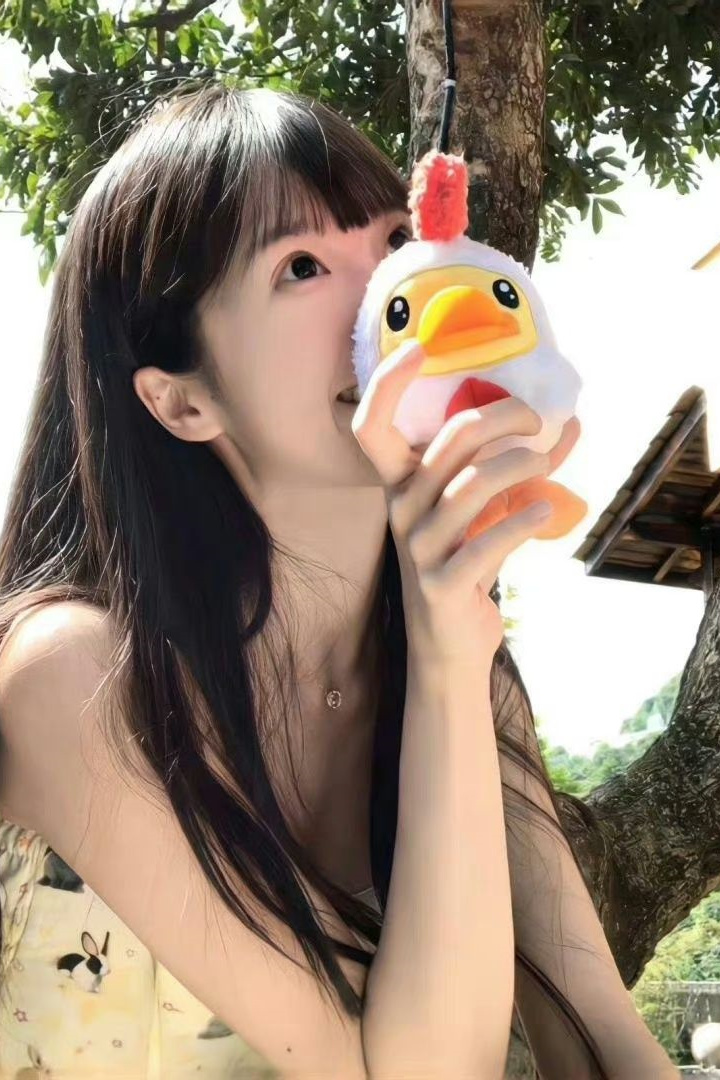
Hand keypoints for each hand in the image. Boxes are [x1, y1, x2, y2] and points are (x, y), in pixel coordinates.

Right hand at [352, 340, 574, 669]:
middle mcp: (400, 510)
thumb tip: (572, 421)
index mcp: (400, 486)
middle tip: (538, 420)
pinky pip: (489, 539)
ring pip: (474, 484)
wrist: (449, 646)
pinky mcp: (443, 584)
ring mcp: (418, 549)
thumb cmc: (467, 564)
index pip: (370, 427)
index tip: (420, 347)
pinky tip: (547, 507)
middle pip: (449, 442)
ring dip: (522, 464)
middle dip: (502, 417)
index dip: (387, 384)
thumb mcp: (485, 510)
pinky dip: (525, 517)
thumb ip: (519, 466)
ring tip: (547, 462)